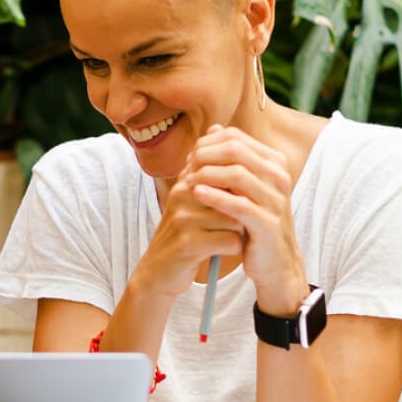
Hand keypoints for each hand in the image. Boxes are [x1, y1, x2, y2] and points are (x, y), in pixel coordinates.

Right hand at [133, 128, 246, 300]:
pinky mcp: (188, 243)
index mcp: (186, 181)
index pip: (226, 170)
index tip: (242, 201)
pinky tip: (223, 251)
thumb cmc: (183, 233)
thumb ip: (207, 167)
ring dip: (239, 230)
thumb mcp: (192, 196)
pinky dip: (234, 248)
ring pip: (235, 217)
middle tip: (239, 221)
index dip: (241, 187)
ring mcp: (183, 218)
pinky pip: (230, 240)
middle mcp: (182, 194)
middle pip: (234, 193)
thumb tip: (218, 129)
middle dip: (242, 209)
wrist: (158, 272)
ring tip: (226, 237)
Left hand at [185, 125, 308, 312]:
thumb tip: (213, 128)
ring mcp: (276, 199)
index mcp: (274, 163)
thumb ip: (229, 159)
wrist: (273, 261)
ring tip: (186, 181)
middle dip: (205, 156)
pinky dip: (215, 197)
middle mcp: (279, 177)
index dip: (207, 144)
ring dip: (206, 174)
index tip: (190, 157)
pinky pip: (239, 204)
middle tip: (185, 167)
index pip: (236, 138)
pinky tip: (195, 194)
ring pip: (238, 174)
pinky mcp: (268, 223)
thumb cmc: (252, 221)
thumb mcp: (242, 186)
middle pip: (236, 150)